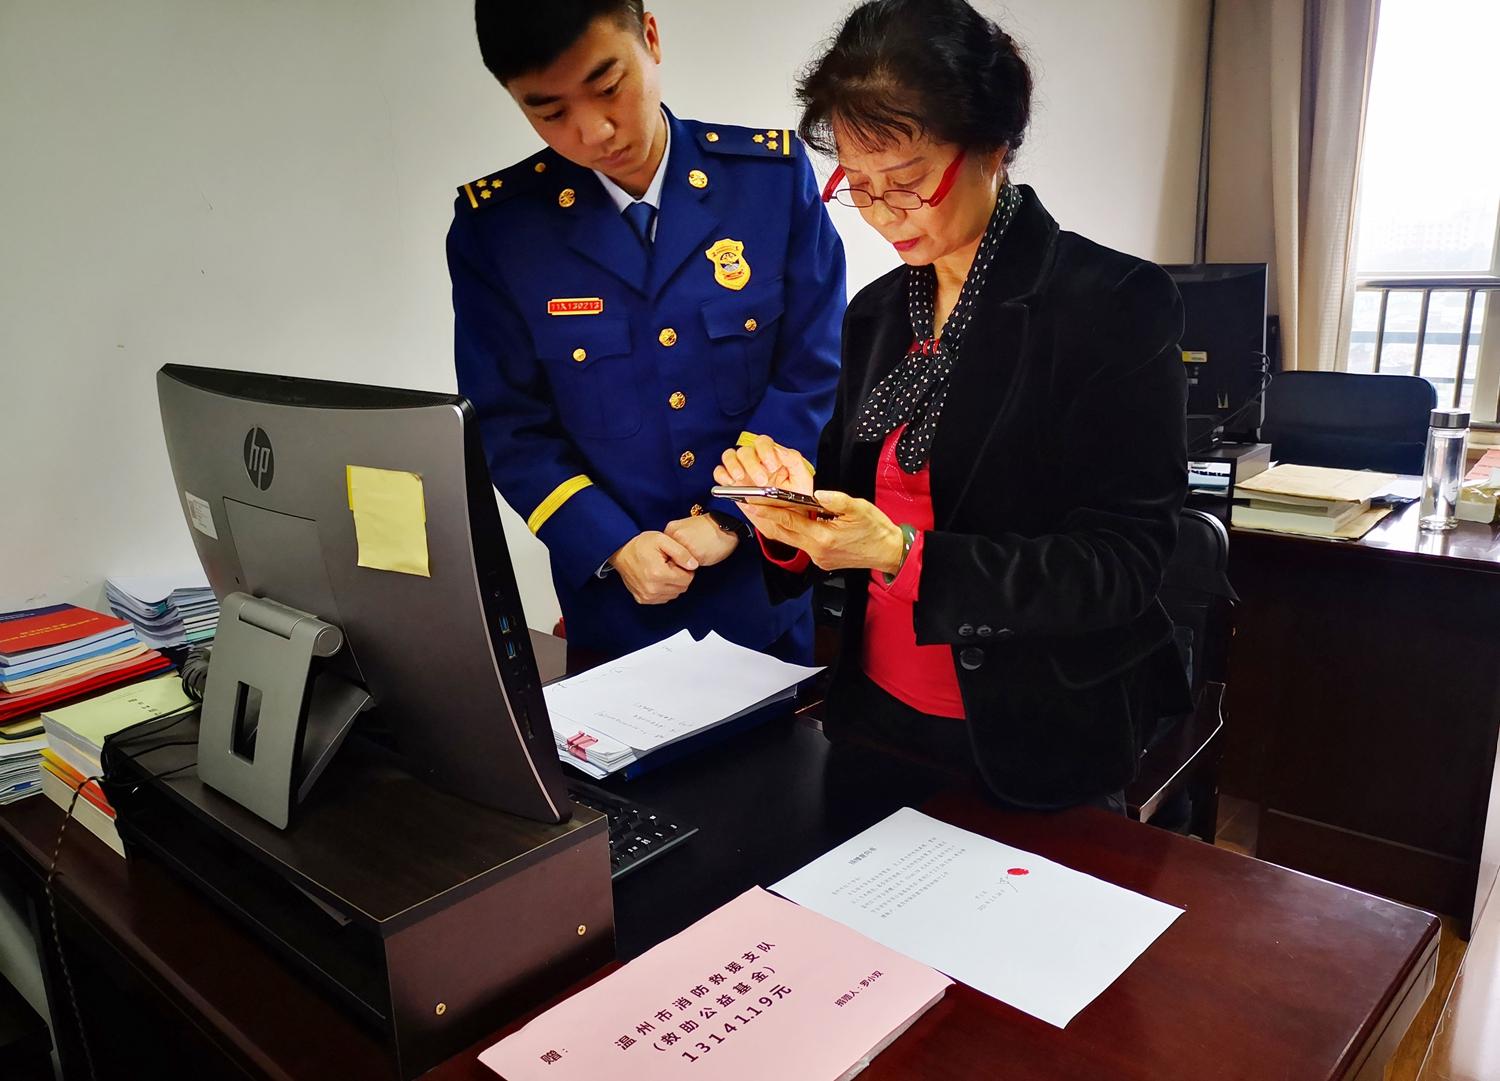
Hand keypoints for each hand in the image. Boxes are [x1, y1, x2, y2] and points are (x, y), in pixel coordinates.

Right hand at [608, 531, 697, 604]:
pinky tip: (658, 578)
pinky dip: (664, 590)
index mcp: (658, 574)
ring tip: (663, 570)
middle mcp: (652, 588)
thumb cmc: (640, 544)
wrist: (621, 551)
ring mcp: (647, 596)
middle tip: (670, 564)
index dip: (685, 568)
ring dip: (672, 584)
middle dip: (680, 576)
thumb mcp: (663, 540)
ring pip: (674, 594)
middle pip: (682, 588)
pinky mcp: (643, 599)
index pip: (687, 578)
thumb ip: (681, 552)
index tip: (676, 560)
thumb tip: (694, 565)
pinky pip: (663, 598)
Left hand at [664, 514, 738, 567]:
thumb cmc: (709, 528)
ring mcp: (684, 546)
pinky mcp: (695, 555)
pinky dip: (693, 567)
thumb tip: (671, 557)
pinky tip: (701, 559)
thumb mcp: (687, 529)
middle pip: (667, 558)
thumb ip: (677, 541)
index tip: (677, 558)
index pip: (662, 550)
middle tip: (685, 561)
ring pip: (677, 564)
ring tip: (694, 560)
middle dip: (675, 562)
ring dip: (684, 566)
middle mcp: (674, 536)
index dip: (670, 556)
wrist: (726, 524)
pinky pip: (689, 567)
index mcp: (671, 529)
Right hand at [714, 434, 813, 494]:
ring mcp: (742, 471)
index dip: (765, 451)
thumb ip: (794, 460)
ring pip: (729, 456)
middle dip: (751, 464)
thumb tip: (781, 450)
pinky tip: (730, 483)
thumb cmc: (796, 497)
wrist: (789, 519)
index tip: (772, 465)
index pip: (763, 442)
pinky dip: (722, 475)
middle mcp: (756, 461)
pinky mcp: (732, 484)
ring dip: (733, 465)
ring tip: (740, 478)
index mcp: (772, 456)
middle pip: (745, 450)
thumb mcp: (803, 478)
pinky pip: (720, 473)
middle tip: (761, 480)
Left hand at [742, 490, 905, 575]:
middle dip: (764, 518)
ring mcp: (818, 558)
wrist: (889, 553)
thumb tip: (815, 492)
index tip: (752, 501)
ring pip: (790, 539)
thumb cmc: (876, 530)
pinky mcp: (821, 560)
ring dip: (775, 524)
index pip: (789, 521)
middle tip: (747, 504)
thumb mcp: (859, 508)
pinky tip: (786, 520)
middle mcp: (816, 551)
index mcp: (823, 538)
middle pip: (783, 533)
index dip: (769, 510)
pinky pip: (800, 543)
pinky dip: (790, 531)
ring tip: (759, 510)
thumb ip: (835, 500)